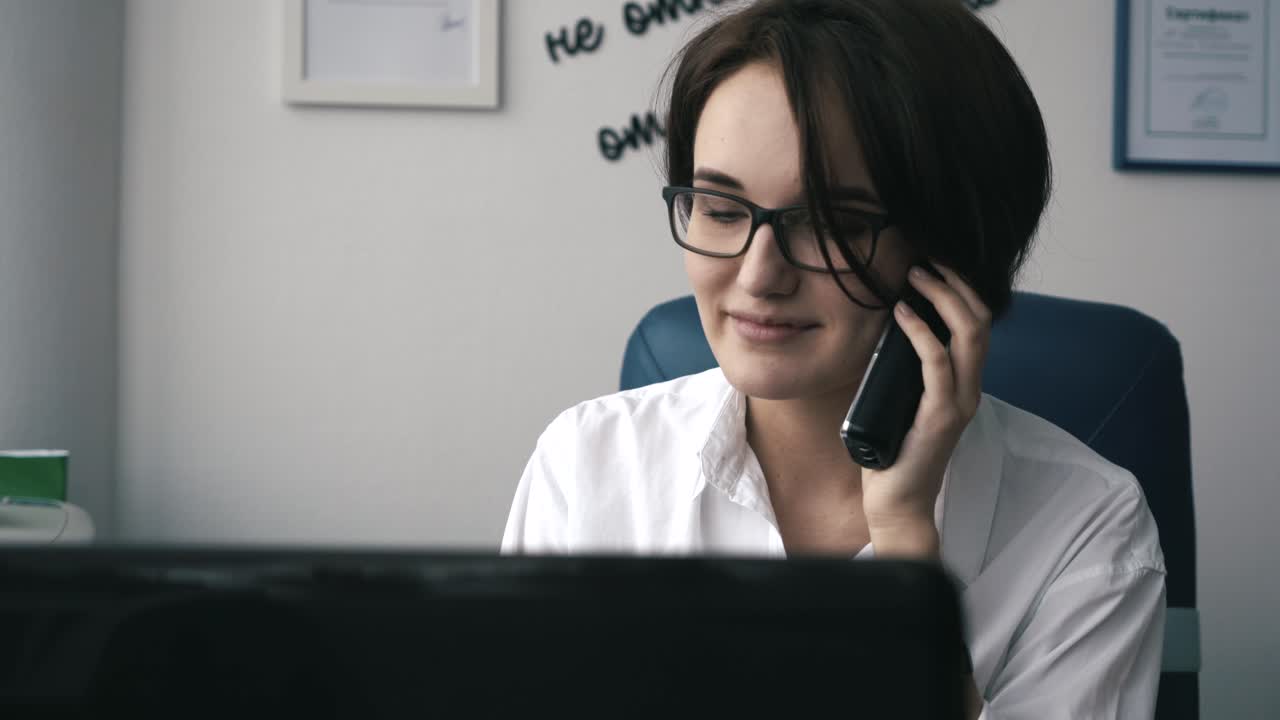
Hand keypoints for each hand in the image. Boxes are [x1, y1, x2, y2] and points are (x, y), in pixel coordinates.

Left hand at [862, 263, 992, 548]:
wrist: (897, 502)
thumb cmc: (892, 452)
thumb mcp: (900, 400)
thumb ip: (903, 372)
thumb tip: (881, 332)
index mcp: (963, 384)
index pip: (976, 326)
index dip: (960, 291)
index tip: (933, 267)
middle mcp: (969, 390)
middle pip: (979, 322)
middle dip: (955, 285)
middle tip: (925, 263)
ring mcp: (959, 403)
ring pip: (968, 335)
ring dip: (942, 298)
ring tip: (916, 276)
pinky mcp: (940, 417)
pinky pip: (936, 363)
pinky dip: (920, 332)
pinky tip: (902, 313)